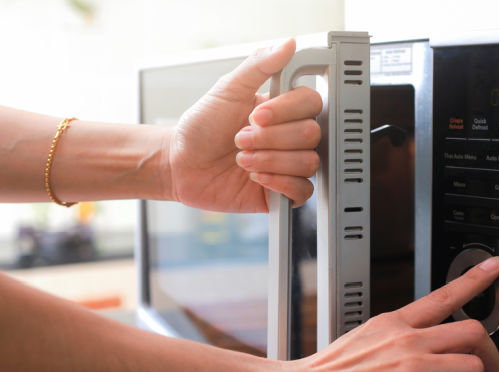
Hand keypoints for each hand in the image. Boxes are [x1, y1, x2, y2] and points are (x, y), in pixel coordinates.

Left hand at [166, 39, 322, 211]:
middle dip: (270, 139)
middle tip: (241, 139)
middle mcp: (290, 137)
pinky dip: (279, 183)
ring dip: (270, 161)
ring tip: (243, 160)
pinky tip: (257, 178)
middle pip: (311, 134)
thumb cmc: (201, 128)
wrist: (181, 164)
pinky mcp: (282, 194)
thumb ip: (259, 65)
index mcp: (283, 110)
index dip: (285, 111)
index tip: (256, 115)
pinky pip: (302, 191)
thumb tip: (287, 44)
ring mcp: (288, 165)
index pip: (311, 104)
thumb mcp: (227, 90)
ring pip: (308, 163)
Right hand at [288, 257, 498, 371]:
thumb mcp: (359, 342)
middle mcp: (409, 340)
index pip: (443, 295)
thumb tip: (401, 361)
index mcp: (394, 324)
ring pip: (475, 367)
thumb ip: (387, 344)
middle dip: (491, 357)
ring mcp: (414, 367)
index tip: (492, 268)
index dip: (474, 279)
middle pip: (474, 331)